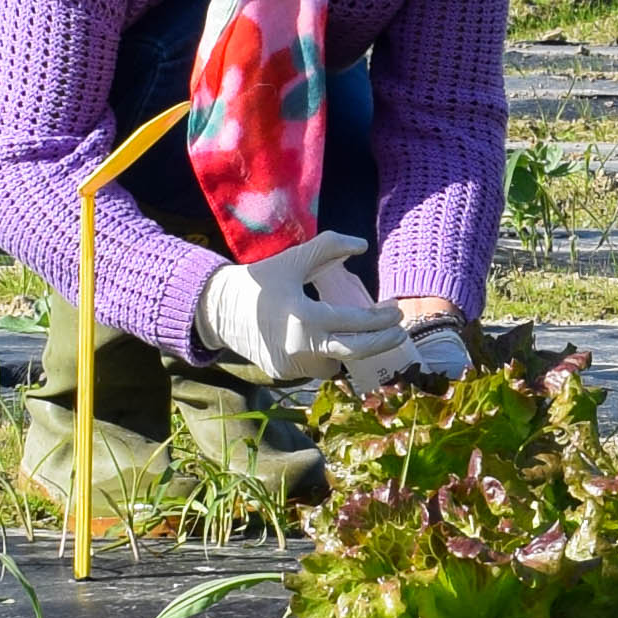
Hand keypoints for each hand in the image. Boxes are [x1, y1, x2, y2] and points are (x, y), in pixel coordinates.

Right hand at [196, 233, 406, 390]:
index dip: (381, 320)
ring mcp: (291, 364)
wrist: (218, 309)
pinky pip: (315, 368)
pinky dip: (324, 356)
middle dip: (381, 343)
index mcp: (304, 316)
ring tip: (360, 334)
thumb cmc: (260, 281)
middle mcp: (299, 346)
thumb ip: (328, 247)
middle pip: (354, 352)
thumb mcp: (293, 259)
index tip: (396, 313)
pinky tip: (327, 341)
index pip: (354, 322)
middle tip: (399, 333)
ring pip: (335, 364)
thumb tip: (361, 244)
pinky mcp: (283, 373)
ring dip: (348, 350)